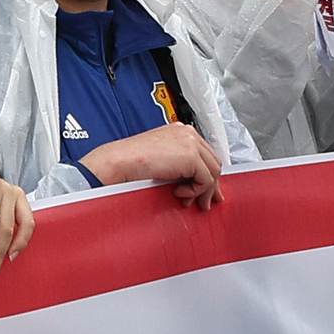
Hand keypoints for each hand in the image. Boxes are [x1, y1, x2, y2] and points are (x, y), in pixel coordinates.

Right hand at [78, 123, 225, 206]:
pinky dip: (195, 191)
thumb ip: (180, 166)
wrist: (119, 161)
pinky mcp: (191, 156)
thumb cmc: (132, 162)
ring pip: (213, 171)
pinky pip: (206, 180)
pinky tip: (178, 192)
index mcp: (180, 131)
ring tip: (186, 199)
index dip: (208, 175)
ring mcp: (191, 142)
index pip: (205, 154)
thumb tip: (196, 183)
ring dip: (201, 190)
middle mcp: (188, 133)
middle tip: (202, 202)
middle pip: (213, 162)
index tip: (206, 192)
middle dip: (209, 185)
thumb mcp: (162, 160)